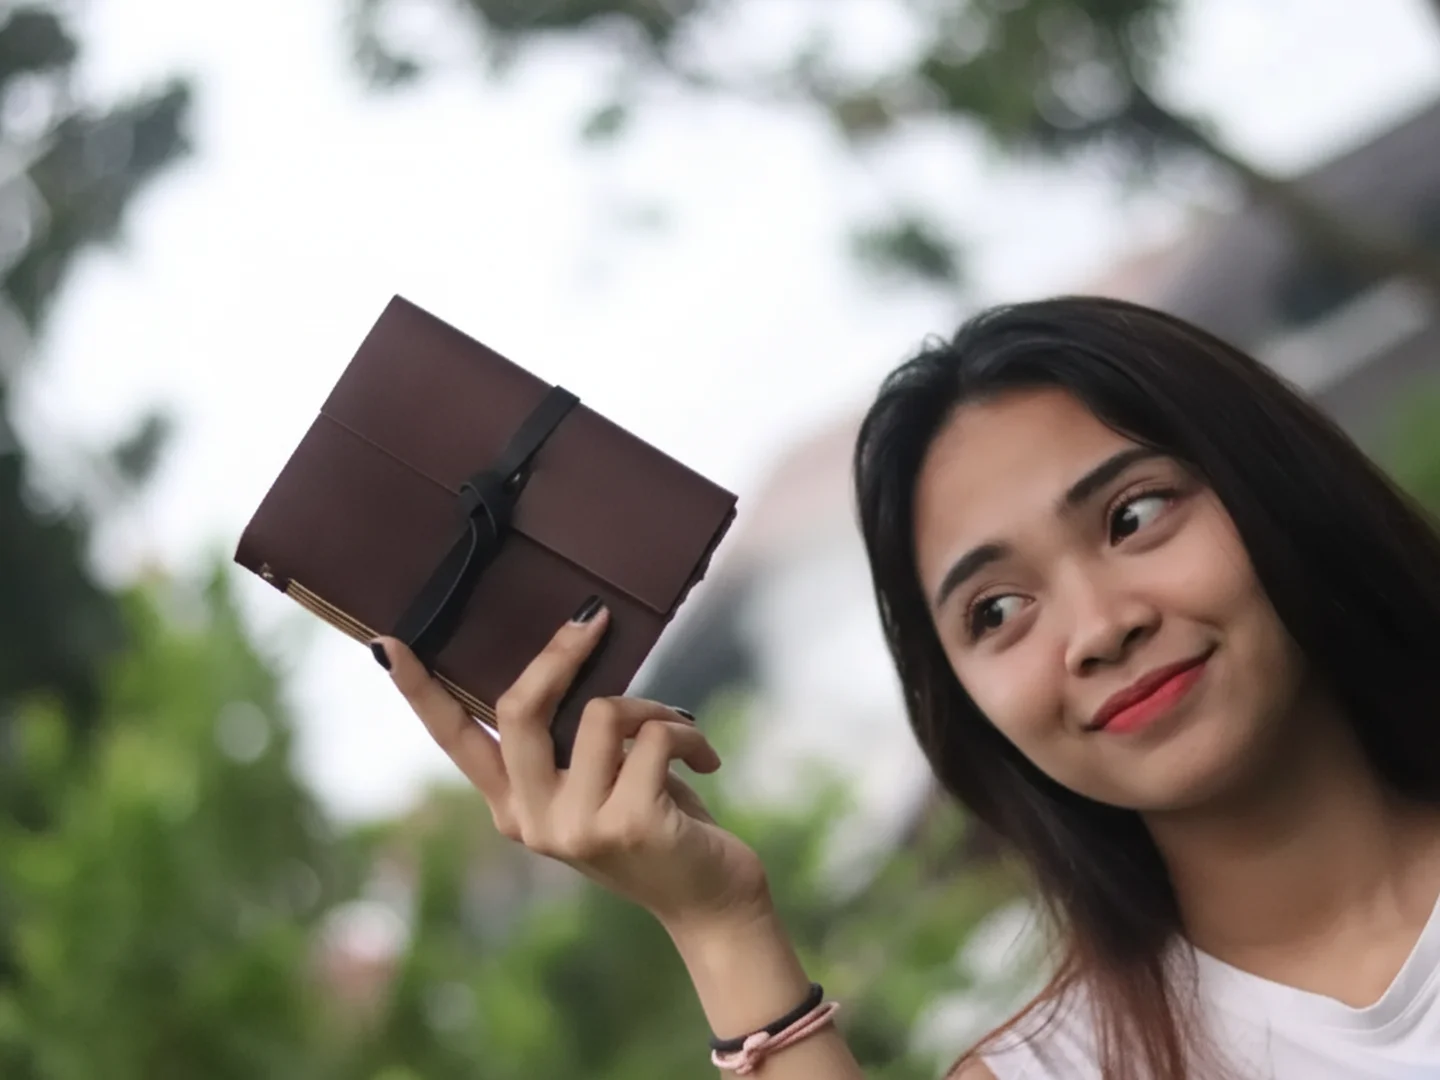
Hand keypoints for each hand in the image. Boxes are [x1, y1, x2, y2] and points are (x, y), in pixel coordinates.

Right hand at [372, 600, 771, 928]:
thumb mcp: (598, 781)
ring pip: (600, 713)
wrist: (710, 899)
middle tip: (595, 620)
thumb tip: (569, 651)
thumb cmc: (658, 821)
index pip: (454, 739)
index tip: (386, 643)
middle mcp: (531, 820)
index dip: (420, 691)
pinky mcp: (627, 823)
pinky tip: (704, 761)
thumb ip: (569, 739)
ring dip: (652, 708)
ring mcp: (575, 827)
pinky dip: (687, 734)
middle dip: (559, 654)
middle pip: (517, 708)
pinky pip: (653, 737)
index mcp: (512, 805)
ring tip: (678, 732)